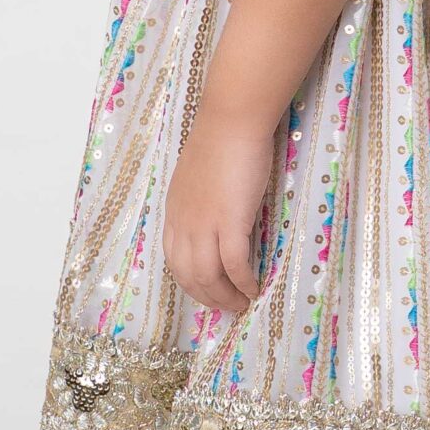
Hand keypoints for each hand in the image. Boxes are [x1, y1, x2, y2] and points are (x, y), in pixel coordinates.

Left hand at [162, 105, 272, 315]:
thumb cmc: (220, 141)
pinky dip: (244, 281)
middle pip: (189, 275)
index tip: (208, 293)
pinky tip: (254, 288)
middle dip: (209, 298)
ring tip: (243, 304)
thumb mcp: (196, 177)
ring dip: (226, 296)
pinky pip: (235, 264)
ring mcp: (205, 224)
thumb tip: (214, 217)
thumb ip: (199, 201)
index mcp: (174, 213)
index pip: (174, 261)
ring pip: (210, 276)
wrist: (231, 121)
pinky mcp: (230, 221)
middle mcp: (184, 224)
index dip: (191, 283)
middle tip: (229, 308)